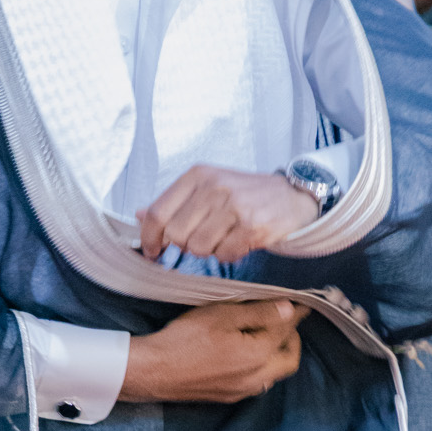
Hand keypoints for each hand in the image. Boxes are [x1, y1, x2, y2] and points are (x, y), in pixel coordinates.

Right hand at [120, 299, 309, 403]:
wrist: (154, 372)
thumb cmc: (185, 339)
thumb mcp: (222, 315)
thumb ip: (259, 313)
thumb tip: (289, 309)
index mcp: (259, 355)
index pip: (287, 331)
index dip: (295, 314)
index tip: (301, 304)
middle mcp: (256, 378)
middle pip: (289, 360)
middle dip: (292, 340)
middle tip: (284, 321)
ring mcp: (242, 391)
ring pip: (273, 374)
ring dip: (276, 355)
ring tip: (264, 335)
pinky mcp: (228, 397)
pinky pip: (256, 383)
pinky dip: (260, 367)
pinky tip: (245, 355)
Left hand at [136, 165, 318, 261]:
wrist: (293, 196)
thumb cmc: (246, 195)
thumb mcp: (208, 188)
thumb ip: (174, 203)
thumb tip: (138, 215)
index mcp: (198, 175)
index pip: (157, 212)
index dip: (149, 238)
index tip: (152, 251)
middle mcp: (213, 186)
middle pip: (176, 234)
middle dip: (186, 245)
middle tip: (204, 238)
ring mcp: (233, 205)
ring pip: (198, 247)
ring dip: (209, 250)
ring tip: (224, 237)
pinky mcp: (251, 225)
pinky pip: (223, 255)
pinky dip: (229, 254)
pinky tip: (240, 241)